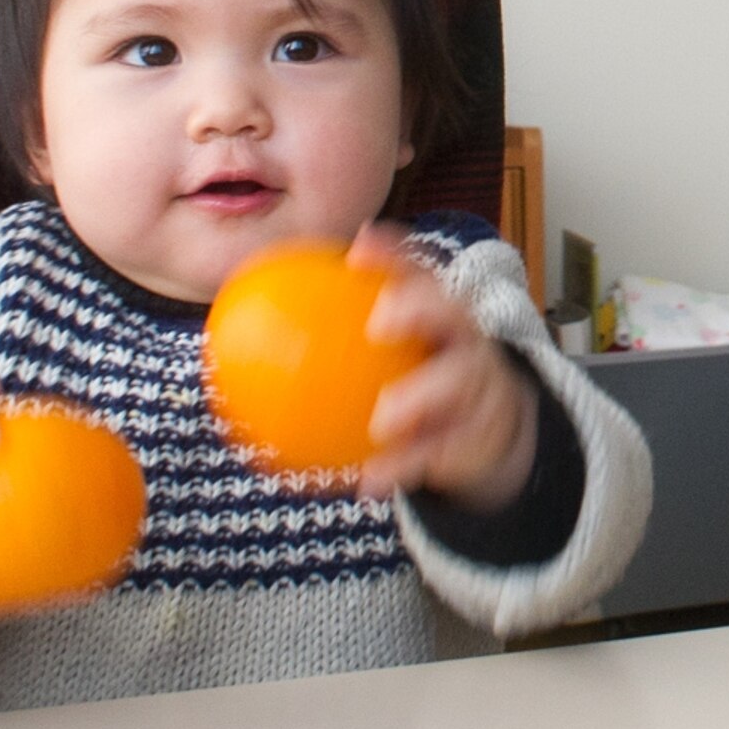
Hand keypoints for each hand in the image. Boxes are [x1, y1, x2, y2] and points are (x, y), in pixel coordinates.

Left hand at [355, 227, 537, 511]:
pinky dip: (405, 465)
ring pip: (458, 384)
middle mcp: (463, 341)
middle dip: (419, 309)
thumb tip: (241, 331)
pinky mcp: (477, 435)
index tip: (357, 248)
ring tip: (382, 419)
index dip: (391, 256)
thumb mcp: (391, 356)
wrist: (487, 433)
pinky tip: (369, 480)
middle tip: (378, 322)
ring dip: (420, 397)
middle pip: (452, 313)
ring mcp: (477, 387)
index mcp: (437, 313)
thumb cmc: (418, 380)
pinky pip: (441, 450)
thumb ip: (331, 339)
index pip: (416, 273)